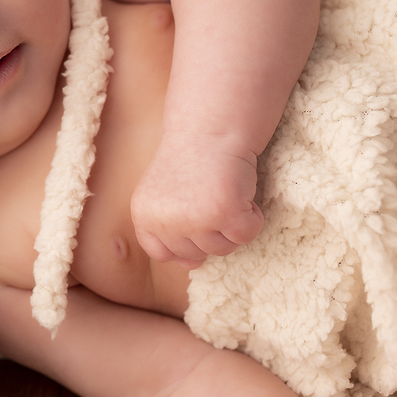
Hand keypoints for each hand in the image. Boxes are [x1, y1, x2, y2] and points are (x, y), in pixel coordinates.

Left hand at [130, 130, 263, 268]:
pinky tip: (241, 194)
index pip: (161, 253)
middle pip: (196, 255)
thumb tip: (190, 266)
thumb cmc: (189, 162)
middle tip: (210, 198)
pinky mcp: (225, 213)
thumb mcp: (164, 195)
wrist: (210, 130)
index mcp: (144, 216)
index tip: (193, 222)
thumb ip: (170, 230)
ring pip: (223, 248)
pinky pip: (246, 235)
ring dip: (231, 225)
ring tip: (223, 193)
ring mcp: (194, 219)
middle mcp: (165, 221)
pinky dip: (252, 218)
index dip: (183, 244)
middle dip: (210, 232)